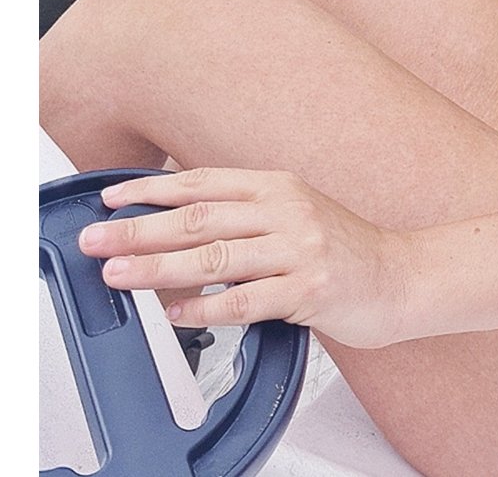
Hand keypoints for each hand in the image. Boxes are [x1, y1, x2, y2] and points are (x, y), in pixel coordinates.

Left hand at [78, 167, 408, 348]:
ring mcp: (299, 249)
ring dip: (159, 267)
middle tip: (97, 239)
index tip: (111, 199)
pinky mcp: (309, 290)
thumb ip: (244, 214)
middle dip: (139, 228)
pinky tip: (175, 314)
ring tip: (120, 274)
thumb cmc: (341, 249)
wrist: (400, 275)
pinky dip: (204, 308)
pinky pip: (245, 301)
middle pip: (199, 218)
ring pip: (215, 258)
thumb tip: (177, 220)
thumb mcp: (294, 214)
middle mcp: (287, 210)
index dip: (152, 189)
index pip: (203, 182)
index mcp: (278, 186)